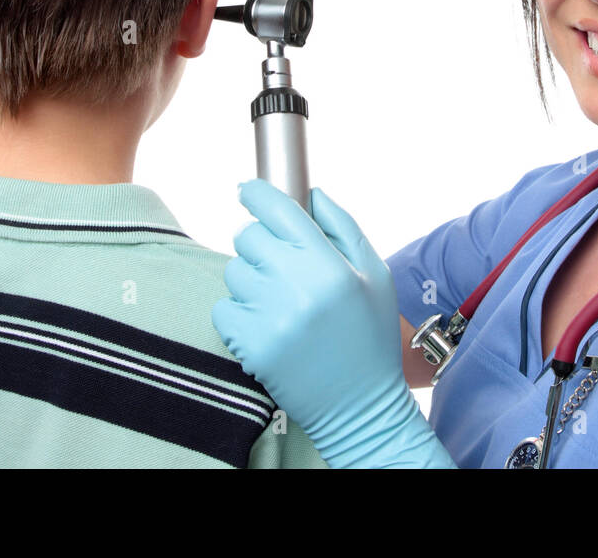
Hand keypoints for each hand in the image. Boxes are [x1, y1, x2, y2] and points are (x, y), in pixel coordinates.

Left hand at [211, 179, 455, 467]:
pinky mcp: (249, 345)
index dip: (256, 194)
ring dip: (250, 280)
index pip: (279, 210)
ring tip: (281, 303)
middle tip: (281, 266)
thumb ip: (342, 226)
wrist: (359, 406)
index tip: (247, 191)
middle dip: (260, 243)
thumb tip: (310, 193)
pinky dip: (238, 312)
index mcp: (330, 265)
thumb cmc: (370, 334)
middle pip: (247, 237)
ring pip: (234, 272)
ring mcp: (270, 318)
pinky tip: (267, 325)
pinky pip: (223, 307)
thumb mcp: (375, 273)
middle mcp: (298, 287)